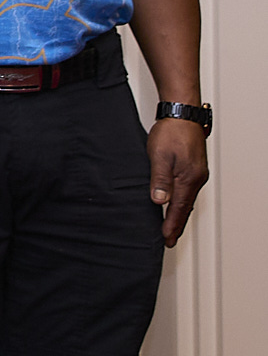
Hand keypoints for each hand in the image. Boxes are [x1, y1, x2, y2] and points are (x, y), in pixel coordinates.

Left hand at [151, 118, 210, 246]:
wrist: (182, 115)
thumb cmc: (171, 132)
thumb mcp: (159, 156)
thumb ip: (160, 180)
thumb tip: (160, 201)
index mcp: (188, 178)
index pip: (179, 208)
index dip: (172, 225)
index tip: (166, 239)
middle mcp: (196, 178)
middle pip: (185, 207)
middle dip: (177, 225)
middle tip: (170, 240)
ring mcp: (196, 173)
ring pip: (187, 199)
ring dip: (179, 214)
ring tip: (172, 227)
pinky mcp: (193, 168)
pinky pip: (188, 191)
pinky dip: (182, 202)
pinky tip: (177, 204)